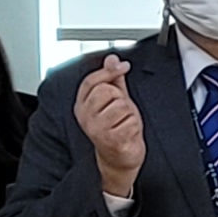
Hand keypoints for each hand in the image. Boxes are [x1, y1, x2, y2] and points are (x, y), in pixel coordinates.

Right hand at [79, 56, 144, 197]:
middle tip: (121, 111)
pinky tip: (128, 133)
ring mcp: (97, 129)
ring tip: (124, 123)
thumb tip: (112, 58)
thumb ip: (113, 79)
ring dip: (130, 114)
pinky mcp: (111, 140)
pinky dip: (135, 127)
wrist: (120, 158)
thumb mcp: (114, 100)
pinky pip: (131, 121)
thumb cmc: (117, 128)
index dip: (108, 70)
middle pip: (107, 91)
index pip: (91, 81)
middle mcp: (86, 117)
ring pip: (121, 105)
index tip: (122, 66)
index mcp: (82, 105)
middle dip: (120, 98)